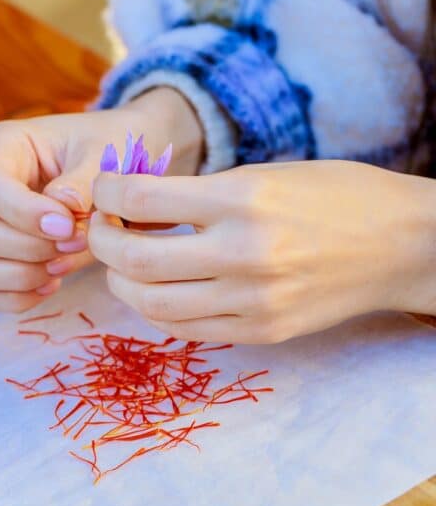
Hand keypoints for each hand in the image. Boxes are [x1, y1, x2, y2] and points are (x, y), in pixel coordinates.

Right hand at [0, 87, 203, 312]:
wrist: (120, 169)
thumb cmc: (108, 149)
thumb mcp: (103, 153)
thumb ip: (83, 180)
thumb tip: (62, 207)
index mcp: (0, 146)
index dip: (24, 214)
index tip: (69, 226)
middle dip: (30, 248)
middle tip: (78, 242)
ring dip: (21, 276)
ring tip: (63, 265)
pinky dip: (18, 297)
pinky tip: (53, 283)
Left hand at [89, 160, 435, 342]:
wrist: (403, 245)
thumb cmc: (334, 196)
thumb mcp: (264, 173)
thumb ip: (198, 192)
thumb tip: (130, 203)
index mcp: (244, 199)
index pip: (142, 200)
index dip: (107, 194)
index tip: (104, 191)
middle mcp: (245, 253)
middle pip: (136, 260)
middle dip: (102, 242)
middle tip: (101, 228)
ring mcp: (253, 300)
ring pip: (151, 303)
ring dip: (121, 282)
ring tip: (123, 262)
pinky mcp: (262, 332)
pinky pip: (184, 328)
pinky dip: (155, 308)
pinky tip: (155, 288)